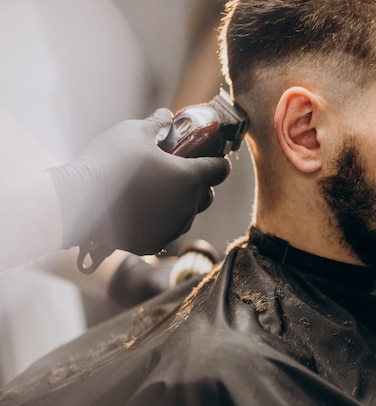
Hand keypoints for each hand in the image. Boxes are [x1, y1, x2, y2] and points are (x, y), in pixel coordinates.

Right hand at [48, 109, 229, 260]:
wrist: (77, 202)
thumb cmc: (109, 162)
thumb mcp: (133, 132)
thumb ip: (157, 124)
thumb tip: (167, 114)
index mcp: (190, 178)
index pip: (220, 169)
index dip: (216, 160)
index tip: (208, 155)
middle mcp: (186, 206)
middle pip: (205, 195)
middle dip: (196, 184)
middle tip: (175, 172)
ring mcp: (170, 228)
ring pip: (186, 215)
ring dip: (178, 204)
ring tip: (155, 191)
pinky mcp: (153, 243)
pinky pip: (165, 231)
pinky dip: (159, 220)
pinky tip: (141, 209)